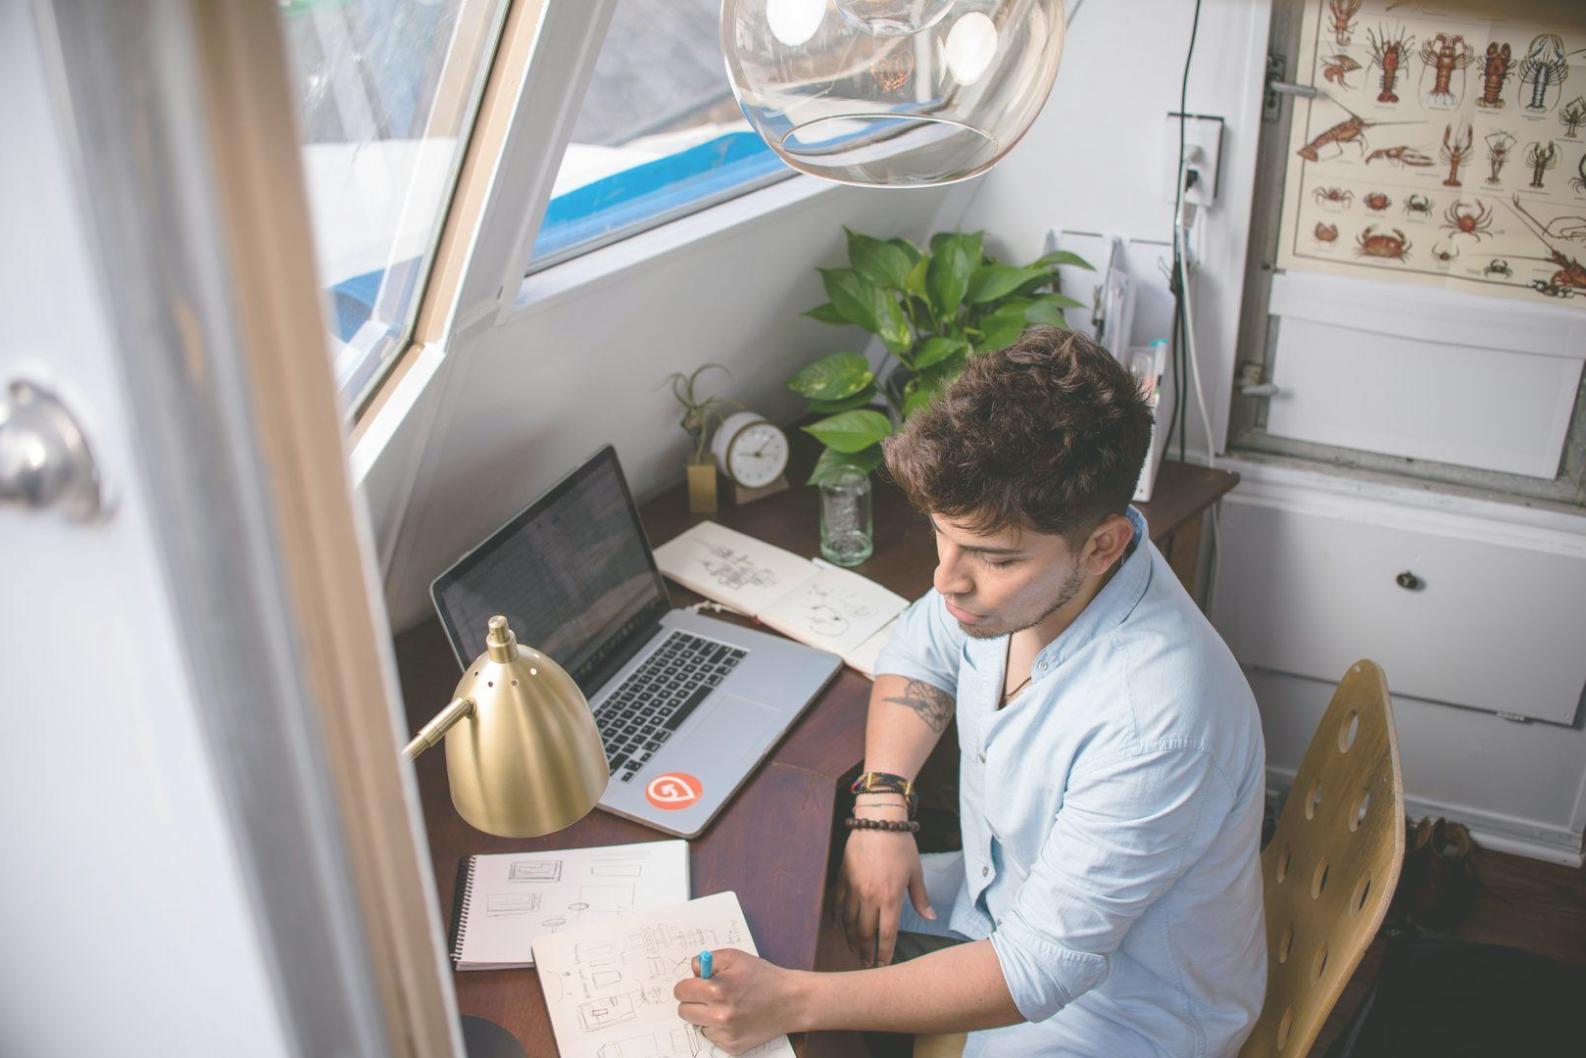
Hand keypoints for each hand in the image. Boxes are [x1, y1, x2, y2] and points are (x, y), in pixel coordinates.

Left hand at [674, 949, 799, 1054]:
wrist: (790, 1001)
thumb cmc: (762, 976)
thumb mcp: (734, 957)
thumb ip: (707, 961)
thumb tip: (692, 971)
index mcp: (717, 990)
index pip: (681, 991)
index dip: (688, 985)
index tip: (696, 985)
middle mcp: (720, 1015)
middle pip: (683, 1012)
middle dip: (692, 1001)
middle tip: (708, 996)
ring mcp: (726, 1034)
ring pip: (696, 1025)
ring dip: (705, 1016)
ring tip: (725, 1006)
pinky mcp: (732, 1047)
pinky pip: (711, 1037)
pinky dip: (718, 1028)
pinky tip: (734, 1018)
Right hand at [832, 803, 934, 967]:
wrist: (877, 820)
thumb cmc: (900, 845)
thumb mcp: (915, 872)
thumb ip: (920, 898)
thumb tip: (929, 918)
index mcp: (890, 897)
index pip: (886, 934)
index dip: (884, 953)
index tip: (883, 965)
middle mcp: (869, 897)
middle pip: (864, 933)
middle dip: (865, 952)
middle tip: (866, 963)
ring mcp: (853, 888)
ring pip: (848, 922)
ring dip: (850, 939)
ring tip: (853, 949)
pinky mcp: (843, 878)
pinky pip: (837, 903)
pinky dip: (837, 918)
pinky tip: (838, 926)